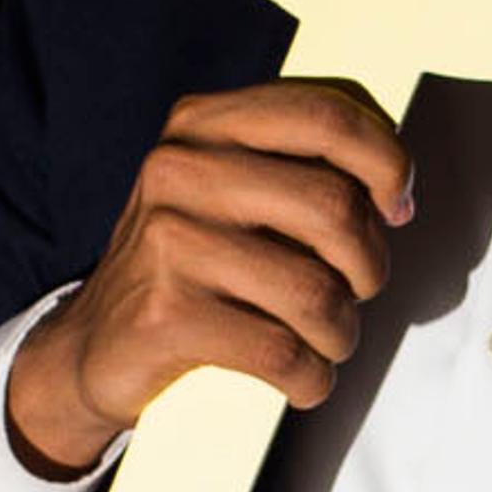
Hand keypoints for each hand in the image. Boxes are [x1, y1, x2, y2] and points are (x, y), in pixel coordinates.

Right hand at [5, 81, 415, 475]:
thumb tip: (398, 191)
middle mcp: (178, 169)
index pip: (326, 115)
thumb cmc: (190, 265)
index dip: (386, 159)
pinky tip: (302, 377)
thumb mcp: (228, 189)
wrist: (92, 344)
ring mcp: (166, 242)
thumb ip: (304, 167)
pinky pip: (282, 352)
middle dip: (369, 263)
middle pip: (334, 207)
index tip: (399, 206)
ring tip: (328, 339)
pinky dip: (311, 376)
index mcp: (203, 124)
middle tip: (359, 289)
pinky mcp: (165, 315)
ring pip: (316, 291)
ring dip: (342, 330)